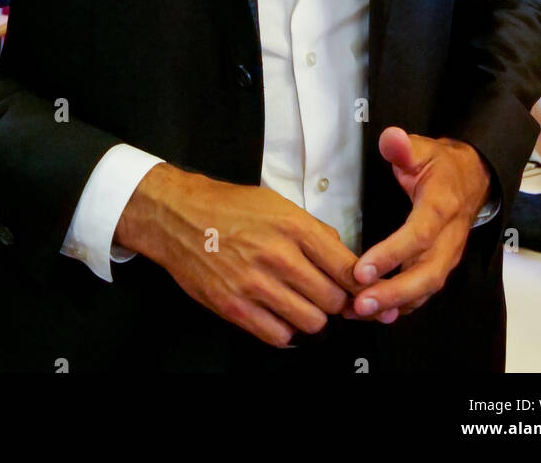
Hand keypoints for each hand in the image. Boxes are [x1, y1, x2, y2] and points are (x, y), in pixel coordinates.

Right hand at [116, 163, 356, 347]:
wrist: (180, 217)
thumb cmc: (229, 208)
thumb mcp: (278, 204)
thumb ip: (314, 230)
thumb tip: (343, 258)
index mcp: (293, 226)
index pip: (347, 267)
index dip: (359, 284)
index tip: (359, 289)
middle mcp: (278, 256)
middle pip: (333, 300)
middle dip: (335, 302)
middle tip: (326, 296)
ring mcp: (256, 285)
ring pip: (312, 323)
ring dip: (312, 318)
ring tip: (302, 306)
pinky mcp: (236, 307)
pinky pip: (280, 337)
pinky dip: (286, 332)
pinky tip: (280, 316)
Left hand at [345, 126, 491, 325]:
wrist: (473, 179)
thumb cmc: (441, 165)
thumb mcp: (422, 148)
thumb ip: (403, 146)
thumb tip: (391, 138)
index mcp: (442, 206)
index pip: (419, 235)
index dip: (392, 254)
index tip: (362, 270)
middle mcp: (449, 237)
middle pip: (426, 274)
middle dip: (393, 293)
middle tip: (359, 303)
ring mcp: (448, 256)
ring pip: (426, 289)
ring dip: (394, 305)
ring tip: (359, 312)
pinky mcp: (441, 266)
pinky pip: (424, 292)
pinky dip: (401, 306)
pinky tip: (375, 313)